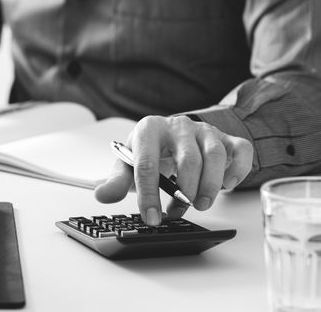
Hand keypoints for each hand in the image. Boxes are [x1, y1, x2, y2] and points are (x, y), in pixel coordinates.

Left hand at [94, 115, 252, 224]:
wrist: (168, 135)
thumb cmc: (148, 151)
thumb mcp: (128, 163)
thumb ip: (117, 180)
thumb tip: (102, 196)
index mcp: (149, 130)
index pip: (147, 164)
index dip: (149, 195)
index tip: (152, 218)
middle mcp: (178, 126)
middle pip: (187, 160)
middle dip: (184, 192)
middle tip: (179, 211)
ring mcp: (204, 130)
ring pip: (215, 155)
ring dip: (210, 186)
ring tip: (201, 204)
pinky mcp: (225, 137)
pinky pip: (240, 150)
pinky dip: (237, 170)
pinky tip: (226, 186)